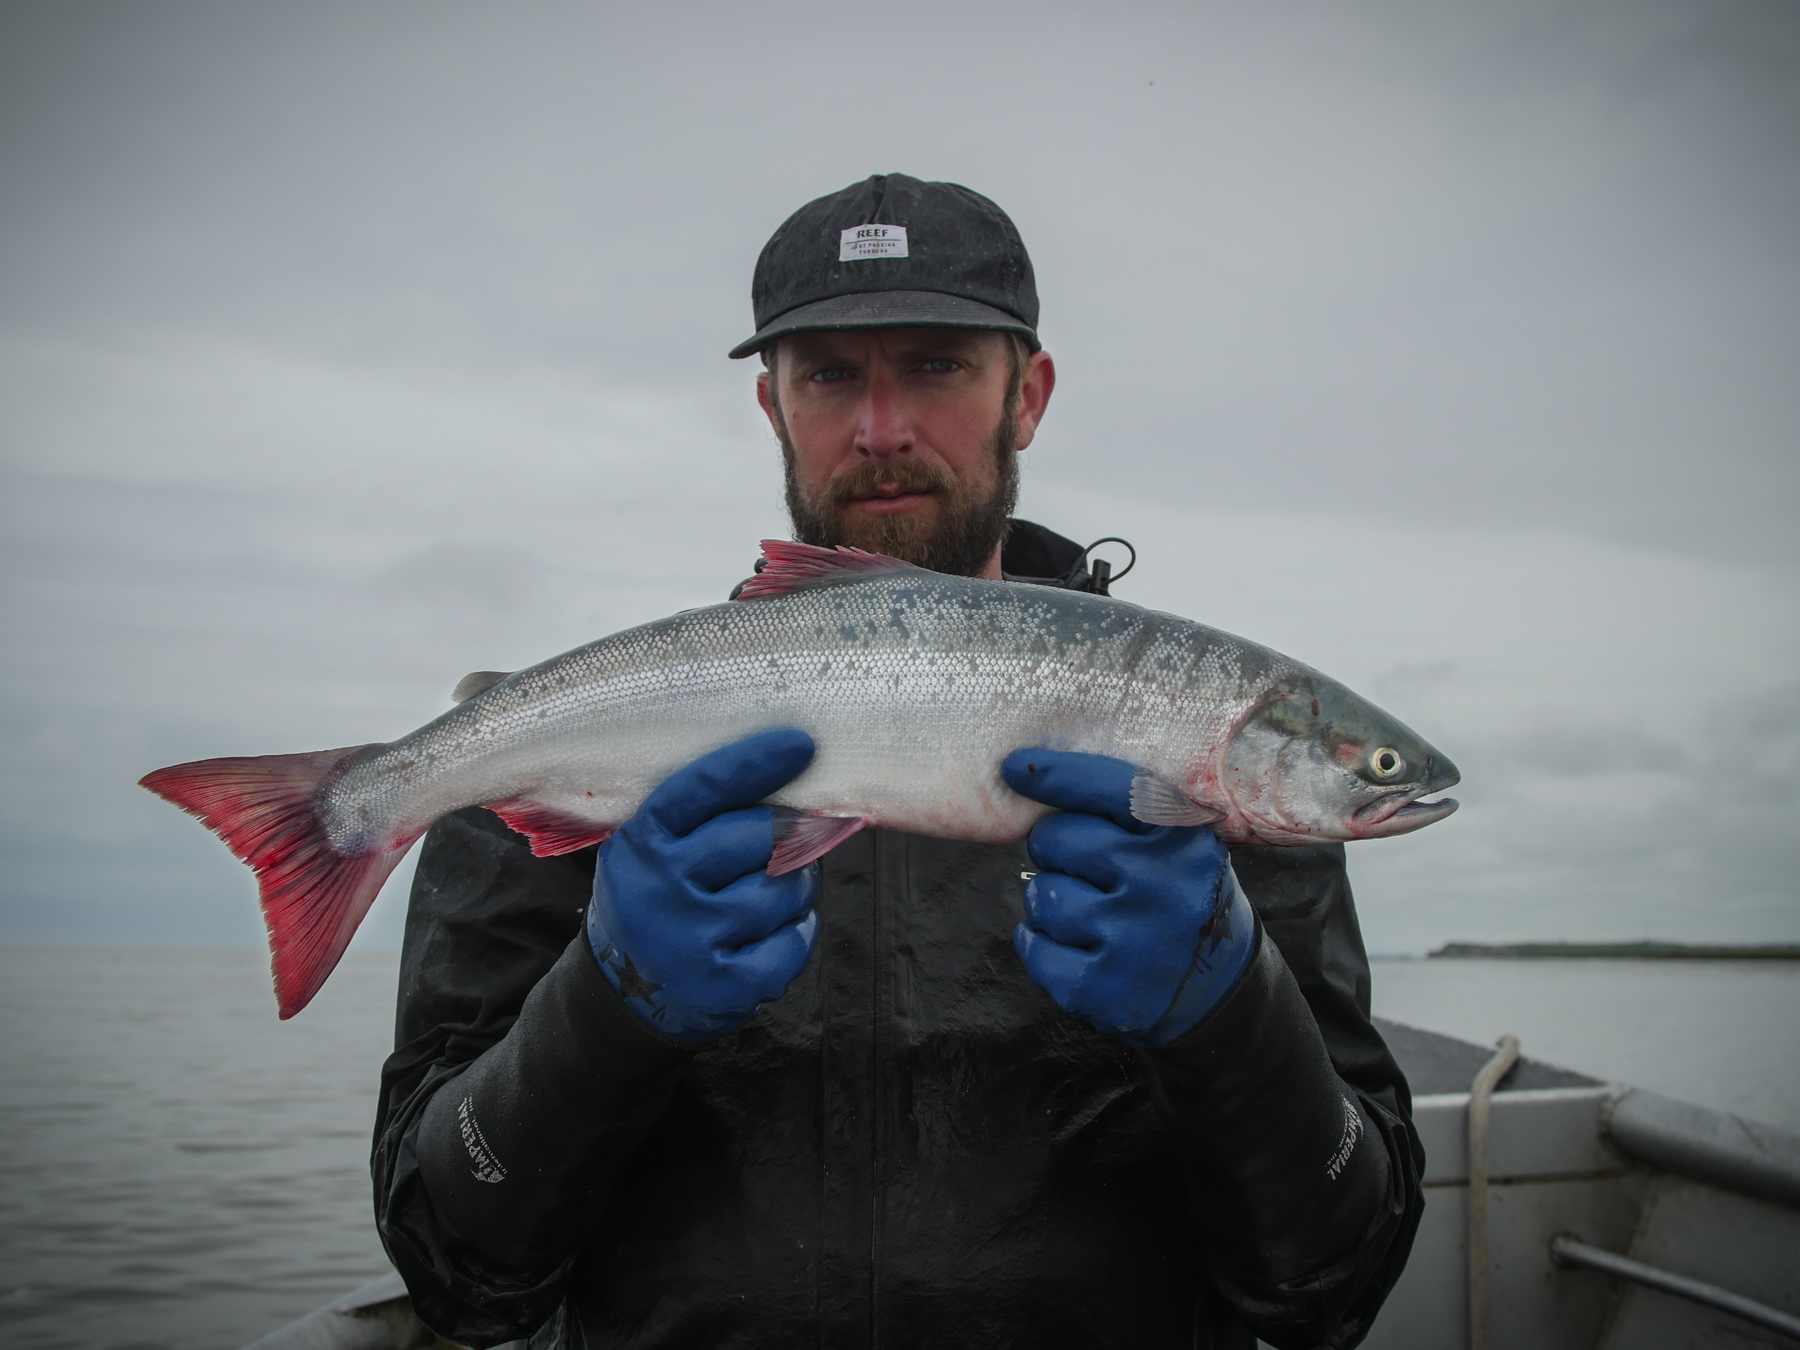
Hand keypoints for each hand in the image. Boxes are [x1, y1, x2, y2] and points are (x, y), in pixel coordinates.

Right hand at [589, 729, 820, 1044]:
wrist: (623, 991)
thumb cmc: (657, 901)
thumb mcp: (652, 850)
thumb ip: (702, 817)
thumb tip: (788, 779)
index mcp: (644, 843)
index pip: (704, 788)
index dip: (755, 762)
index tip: (801, 745)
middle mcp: (663, 889)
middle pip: (763, 837)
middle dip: (787, 838)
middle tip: (782, 847)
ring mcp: (692, 941)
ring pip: (786, 890)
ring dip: (793, 889)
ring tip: (765, 898)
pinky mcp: (723, 986)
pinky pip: (794, 942)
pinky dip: (796, 933)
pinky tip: (770, 935)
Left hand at [1003, 749, 1254, 1047]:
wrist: (1220, 992)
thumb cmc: (1182, 899)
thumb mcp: (1182, 847)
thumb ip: (1129, 815)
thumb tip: (1040, 776)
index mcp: (1180, 839)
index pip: (1107, 789)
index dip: (1056, 775)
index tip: (1015, 768)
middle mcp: (1158, 885)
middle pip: (1056, 840)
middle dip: (1054, 849)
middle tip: (1083, 868)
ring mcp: (1130, 941)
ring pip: (1042, 895)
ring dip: (1050, 902)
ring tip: (1089, 915)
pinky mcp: (1102, 988)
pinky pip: (1035, 947)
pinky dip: (1040, 945)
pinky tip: (1075, 948)